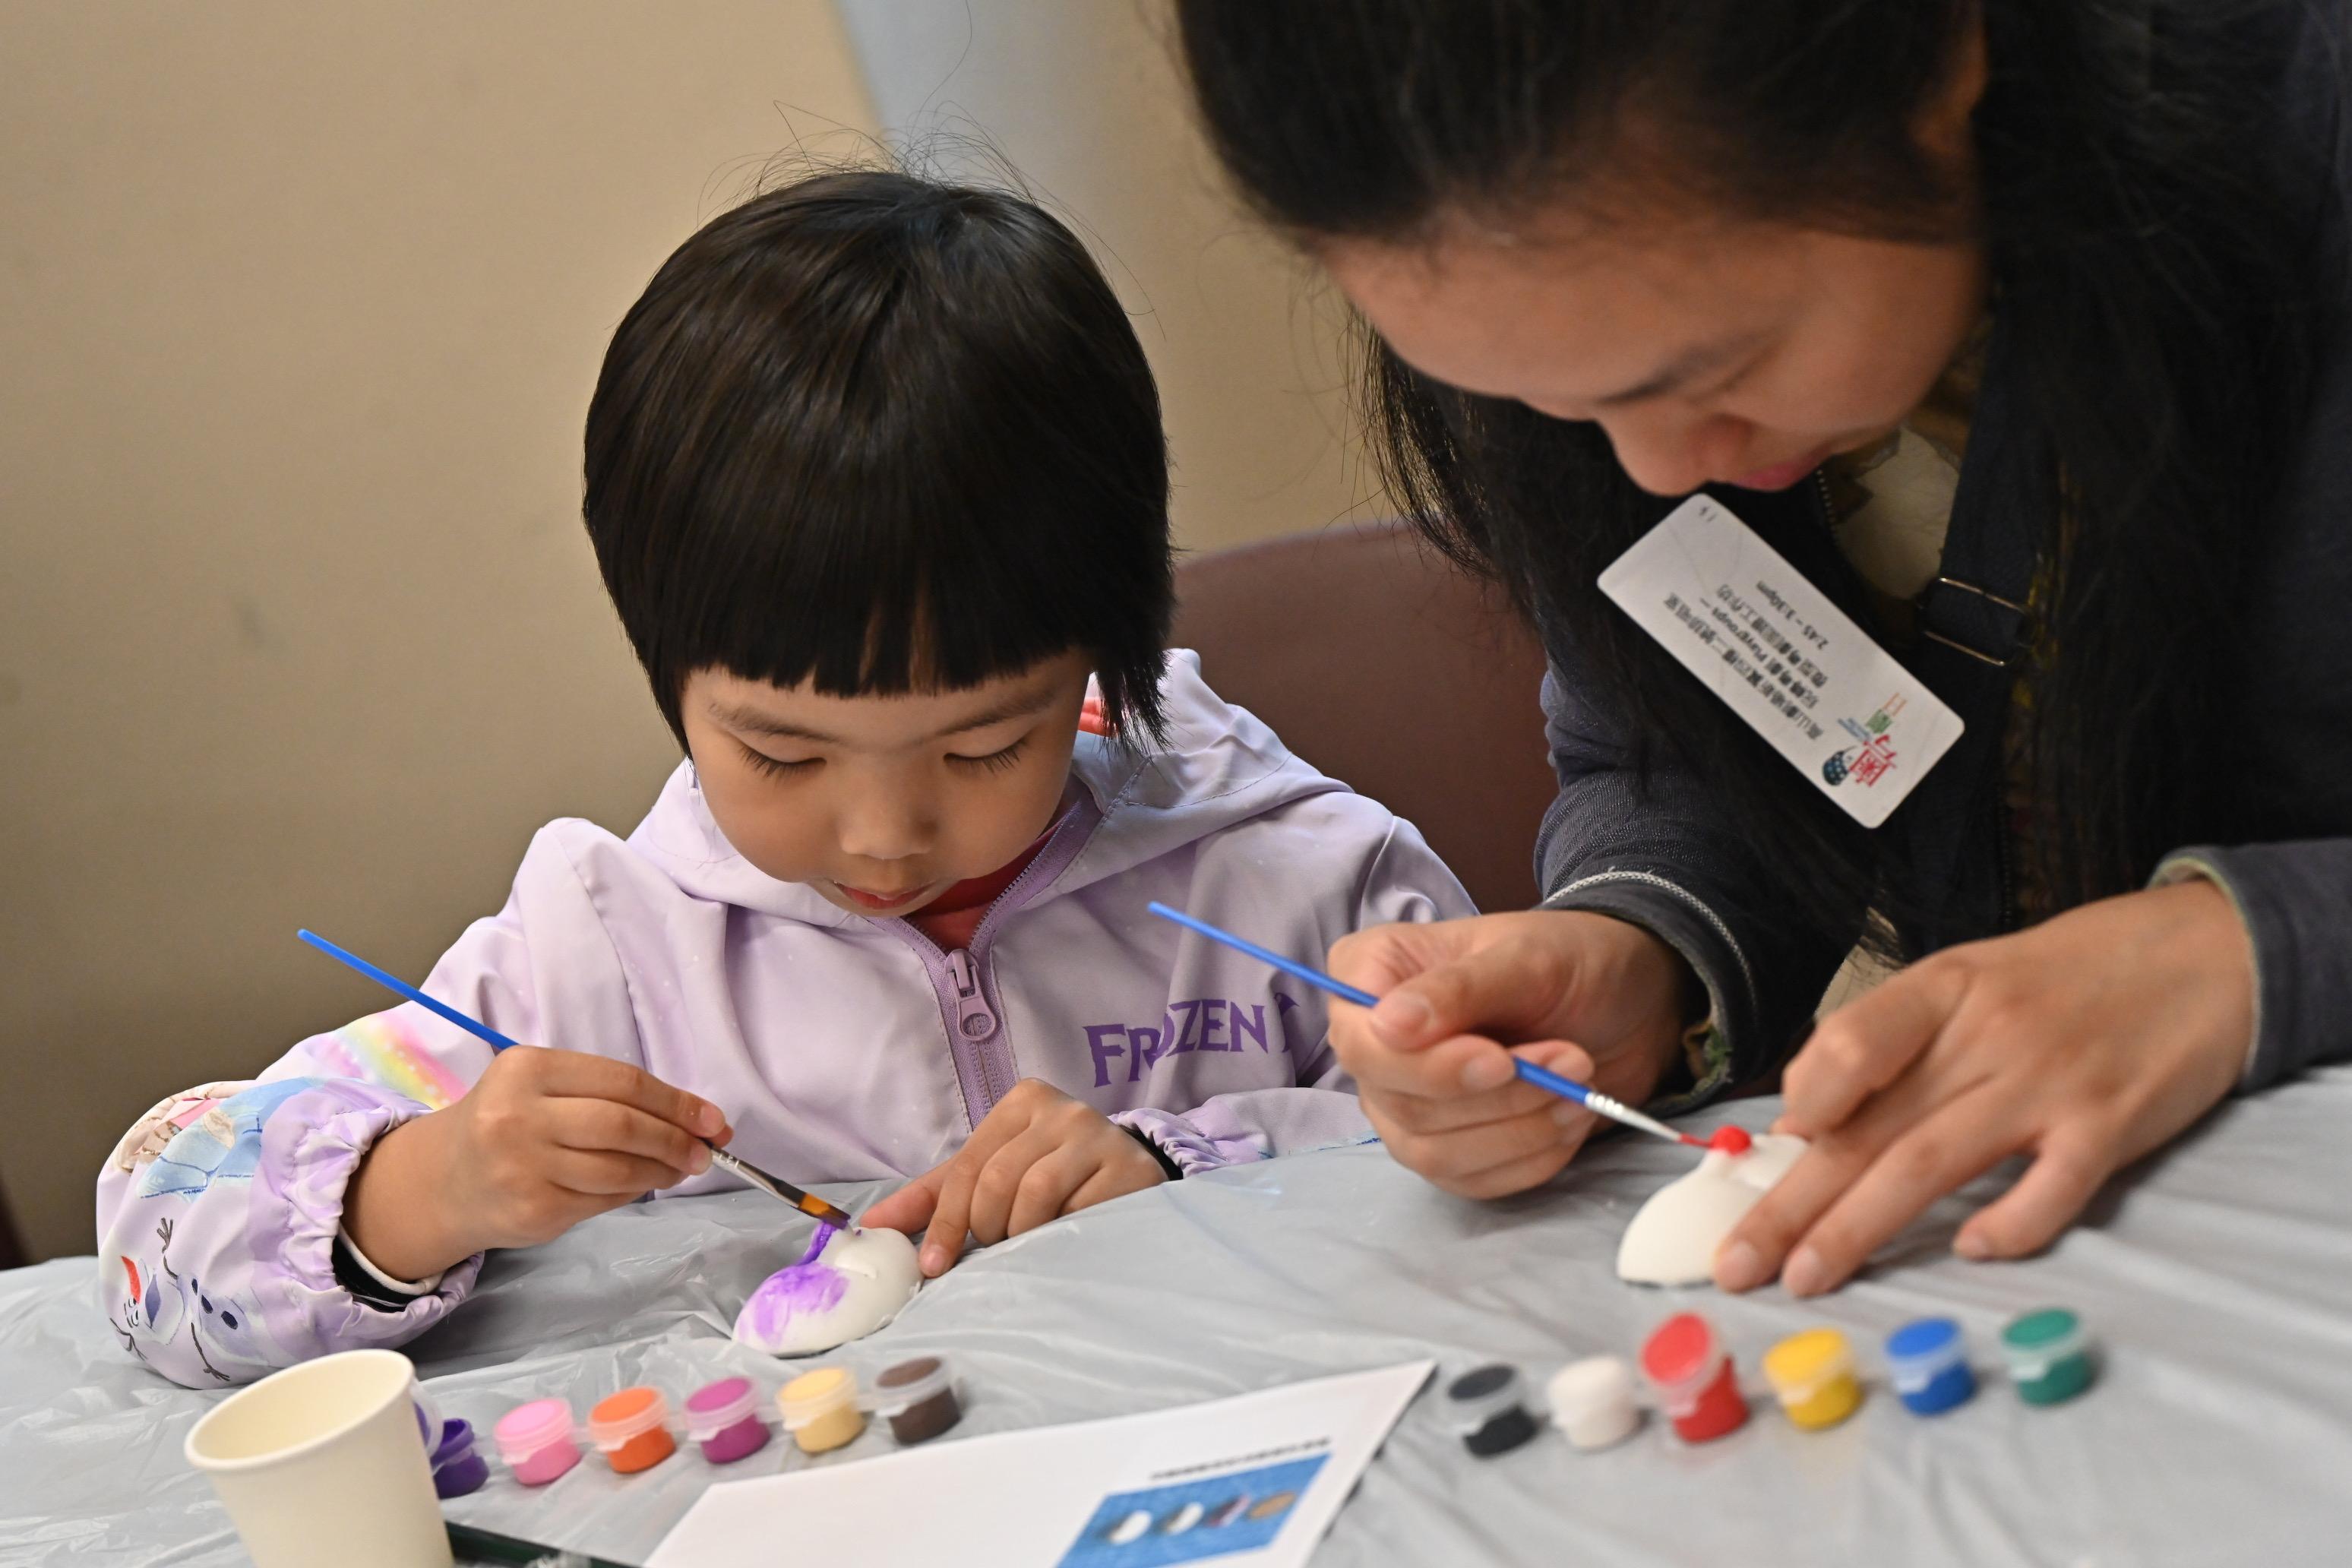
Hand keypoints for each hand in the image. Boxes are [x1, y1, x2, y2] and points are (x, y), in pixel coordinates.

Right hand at [343, 1048, 728, 1279]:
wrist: (445, 1181)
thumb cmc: (509, 1123)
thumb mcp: (545, 1089)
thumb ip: (612, 1095)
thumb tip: (701, 1119)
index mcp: (527, 1069)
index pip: (621, 1081)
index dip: (676, 1102)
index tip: (712, 1118)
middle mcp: (517, 1116)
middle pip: (622, 1125)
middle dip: (675, 1139)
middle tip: (705, 1151)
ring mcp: (521, 1168)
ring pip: (617, 1169)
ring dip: (662, 1171)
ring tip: (680, 1168)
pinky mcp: (531, 1211)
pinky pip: (601, 1200)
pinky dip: (632, 1192)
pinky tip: (640, 1184)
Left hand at [861, 1079, 1165, 1275]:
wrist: (1132, 1177)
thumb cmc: (1053, 1177)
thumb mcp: (993, 1174)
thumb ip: (935, 1196)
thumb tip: (871, 1227)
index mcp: (1023, 1101)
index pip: (968, 1165)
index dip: (944, 1220)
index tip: (932, 1265)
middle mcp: (1062, 1109)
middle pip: (997, 1179)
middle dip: (987, 1227)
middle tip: (997, 1247)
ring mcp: (1099, 1135)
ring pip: (1034, 1192)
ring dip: (1021, 1233)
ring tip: (1029, 1242)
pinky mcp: (1129, 1168)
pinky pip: (1078, 1210)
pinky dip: (1060, 1234)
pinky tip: (1064, 1238)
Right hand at [1325, 910, 1693, 1198]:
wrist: (1620, 1004)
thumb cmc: (1567, 960)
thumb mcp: (1524, 958)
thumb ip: (1457, 988)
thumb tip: (1387, 1023)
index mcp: (1371, 975)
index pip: (1363, 1043)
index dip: (1427, 1066)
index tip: (1500, 1060)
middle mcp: (1376, 1045)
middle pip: (1400, 1103)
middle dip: (1496, 1096)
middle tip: (1571, 1059)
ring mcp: (1404, 1102)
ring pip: (1432, 1152)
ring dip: (1518, 1130)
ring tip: (1580, 1090)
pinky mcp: (1446, 1147)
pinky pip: (1470, 1180)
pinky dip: (1529, 1158)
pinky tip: (1569, 1117)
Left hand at [1716, 879, 2251, 1296]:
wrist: (2204, 954)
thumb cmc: (2066, 976)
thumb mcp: (1970, 980)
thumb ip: (1895, 1041)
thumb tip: (1808, 1121)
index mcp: (1942, 991)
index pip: (1852, 1041)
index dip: (1804, 1096)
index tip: (1769, 1149)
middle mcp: (1985, 1036)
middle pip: (1871, 1128)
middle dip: (1793, 1203)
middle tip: (1736, 1263)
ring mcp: (2047, 1083)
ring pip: (1930, 1163)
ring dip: (1859, 1228)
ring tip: (1805, 1277)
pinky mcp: (2110, 1127)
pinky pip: (2050, 1188)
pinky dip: (2009, 1224)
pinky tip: (1971, 1252)